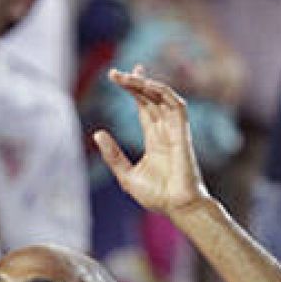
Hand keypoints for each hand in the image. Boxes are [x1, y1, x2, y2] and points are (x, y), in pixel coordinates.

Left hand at [92, 67, 211, 216]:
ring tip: (127, 76)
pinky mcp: (182, 134)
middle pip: (150, 99)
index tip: (118, 76)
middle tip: (114, 73)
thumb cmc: (156, 196)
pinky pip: (176, 107)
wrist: (176, 208)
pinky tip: (148, 85)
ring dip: (146, 84)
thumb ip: (113, 155)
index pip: (144, 107)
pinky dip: (164, 93)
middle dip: (135, 83)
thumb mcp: (126, 175)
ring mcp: (175, 131)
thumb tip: (97, 133)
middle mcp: (165, 131)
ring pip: (163, 98)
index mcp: (154, 139)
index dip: (134, 90)